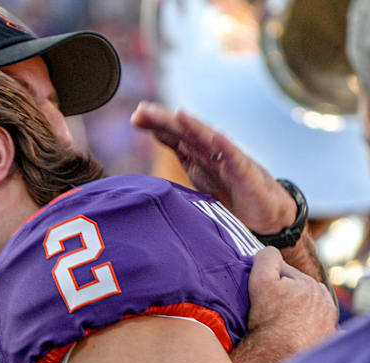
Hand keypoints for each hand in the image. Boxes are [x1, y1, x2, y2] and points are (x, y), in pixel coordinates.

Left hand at [131, 102, 295, 233]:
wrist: (266, 213)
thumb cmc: (231, 189)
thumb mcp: (198, 170)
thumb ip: (180, 152)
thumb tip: (155, 134)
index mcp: (198, 152)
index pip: (173, 134)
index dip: (155, 124)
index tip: (135, 116)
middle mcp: (212, 150)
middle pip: (185, 131)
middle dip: (165, 120)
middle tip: (143, 111)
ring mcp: (228, 159)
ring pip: (208, 139)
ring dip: (193, 126)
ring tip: (177, 114)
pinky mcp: (246, 172)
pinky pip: (235, 158)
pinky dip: (225, 145)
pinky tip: (216, 136)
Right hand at [229, 247, 336, 362]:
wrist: (278, 355)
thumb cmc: (267, 318)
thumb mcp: (260, 280)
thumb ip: (266, 258)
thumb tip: (270, 251)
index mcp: (309, 282)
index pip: (282, 272)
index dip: (268, 280)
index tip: (261, 294)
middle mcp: (323, 298)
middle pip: (295, 288)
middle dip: (283, 294)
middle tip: (269, 309)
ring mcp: (327, 317)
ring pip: (304, 304)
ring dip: (294, 308)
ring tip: (279, 321)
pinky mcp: (327, 334)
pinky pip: (312, 322)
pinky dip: (303, 323)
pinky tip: (292, 330)